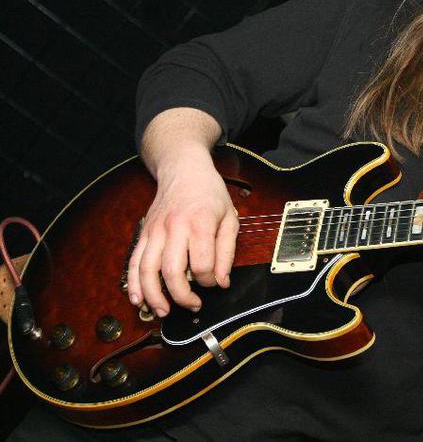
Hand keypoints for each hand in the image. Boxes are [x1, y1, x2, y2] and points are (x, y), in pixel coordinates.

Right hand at [126, 148, 238, 316]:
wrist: (184, 170)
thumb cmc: (210, 194)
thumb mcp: (230, 218)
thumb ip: (227, 251)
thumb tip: (222, 281)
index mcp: (199, 223)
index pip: (202, 264)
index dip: (210, 280)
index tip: (215, 281)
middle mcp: (174, 227)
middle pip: (172, 270)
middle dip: (182, 295)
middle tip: (193, 305)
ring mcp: (155, 230)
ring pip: (147, 270)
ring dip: (154, 295)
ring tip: (163, 311)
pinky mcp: (144, 233)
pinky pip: (134, 262)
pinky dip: (134, 283)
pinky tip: (138, 299)